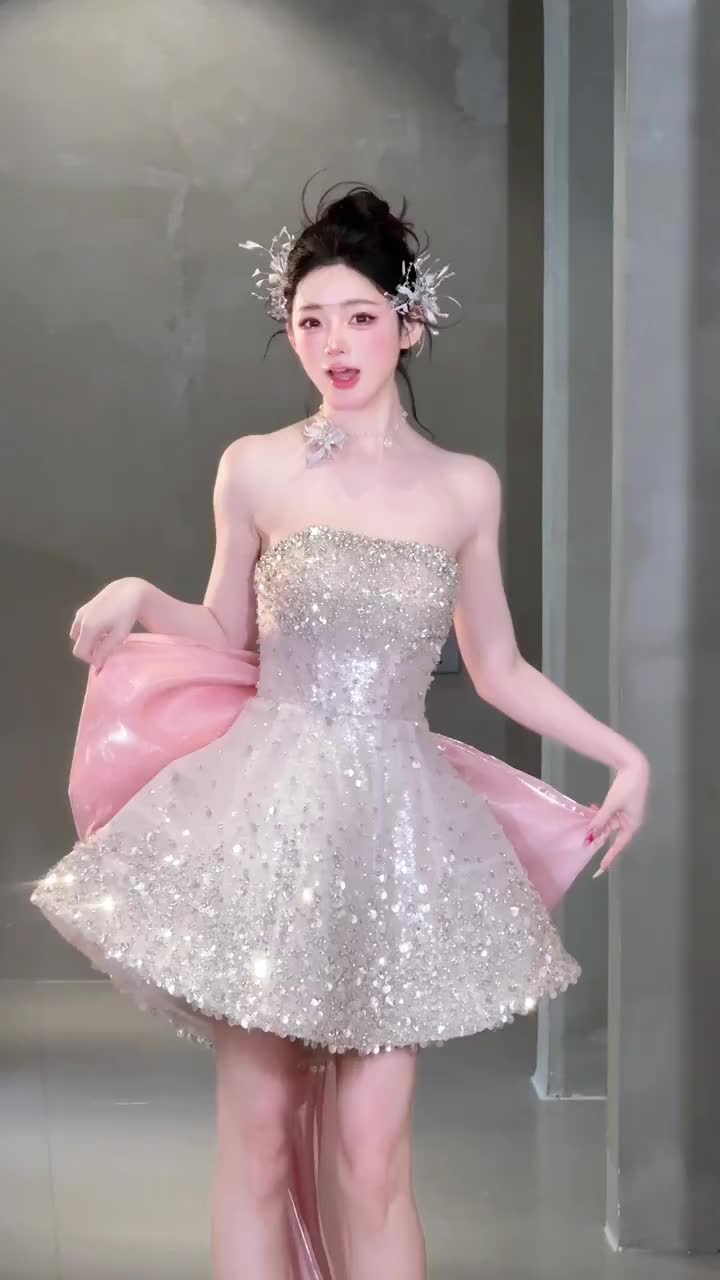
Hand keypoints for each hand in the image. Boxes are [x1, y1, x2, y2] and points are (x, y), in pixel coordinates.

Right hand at [69, 577, 146, 671]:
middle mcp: (80, 620)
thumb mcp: (120, 635)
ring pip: (78, 635)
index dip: (91, 659)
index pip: (80, 652)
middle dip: (89, 649)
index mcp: (88, 627)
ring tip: (105, 637)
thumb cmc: (127, 614)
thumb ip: (106, 651)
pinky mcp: (84, 608)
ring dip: (88, 640)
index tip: (104, 658)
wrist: (128, 590)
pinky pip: (80, 625)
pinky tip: (103, 627)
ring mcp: (81, 613)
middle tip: (105, 648)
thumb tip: (97, 664)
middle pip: (78, 644)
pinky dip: (88, 631)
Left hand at [588, 750, 651, 876]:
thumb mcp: (611, 805)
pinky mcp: (621, 805)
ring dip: (597, 821)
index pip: (619, 846)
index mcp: (632, 825)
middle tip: (584, 839)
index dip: (609, 857)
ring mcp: (625, 813)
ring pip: (608, 823)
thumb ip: (600, 820)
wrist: (634, 766)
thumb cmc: (627, 787)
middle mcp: (630, 821)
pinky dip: (600, 812)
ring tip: (586, 818)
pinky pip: (608, 814)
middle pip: (611, 833)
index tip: (601, 869)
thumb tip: (590, 833)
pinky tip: (592, 807)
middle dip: (597, 834)